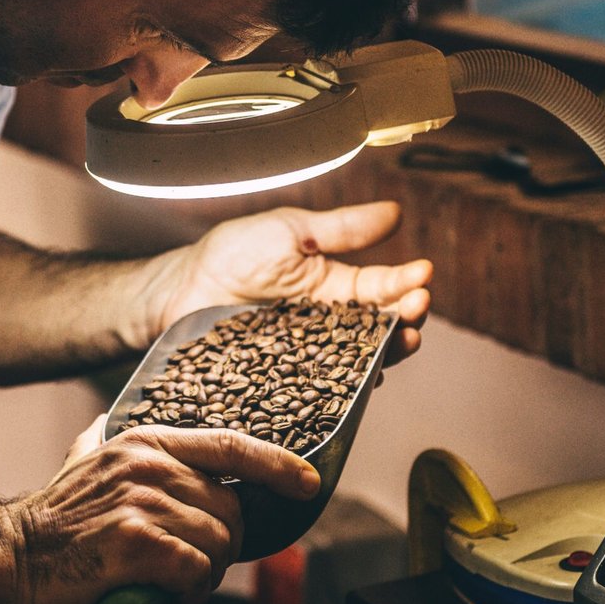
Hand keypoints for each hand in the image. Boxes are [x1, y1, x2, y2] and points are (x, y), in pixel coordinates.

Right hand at [0, 416, 318, 603]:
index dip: (277, 464)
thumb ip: (109, 447)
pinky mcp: (137, 543)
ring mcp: (142, 502)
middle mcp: (148, 465)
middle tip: (191, 566)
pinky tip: (163, 592)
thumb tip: (117, 432)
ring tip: (172, 582)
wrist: (7, 560)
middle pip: (231, 506)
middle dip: (224, 544)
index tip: (307, 482)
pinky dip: (190, 590)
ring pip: (218, 542)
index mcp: (144, 443)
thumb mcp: (83, 464)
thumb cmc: (51, 526)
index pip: (230, 444)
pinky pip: (197, 569)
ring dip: (206, 573)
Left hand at [152, 201, 430, 365]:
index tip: (423, 273)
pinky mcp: (287, 382)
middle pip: (380, 330)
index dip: (406, 282)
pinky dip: (346, 387)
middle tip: (416, 309)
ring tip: (403, 341)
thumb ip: (342, 229)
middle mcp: (330, 326)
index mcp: (336, 288)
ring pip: (360, 363)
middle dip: (406, 319)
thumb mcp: (291, 231)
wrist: (181, 289)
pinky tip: (363, 381)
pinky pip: (322, 390)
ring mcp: (311, 358)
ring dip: (388, 354)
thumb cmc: (232, 255)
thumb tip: (396, 212)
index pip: (382, 287)